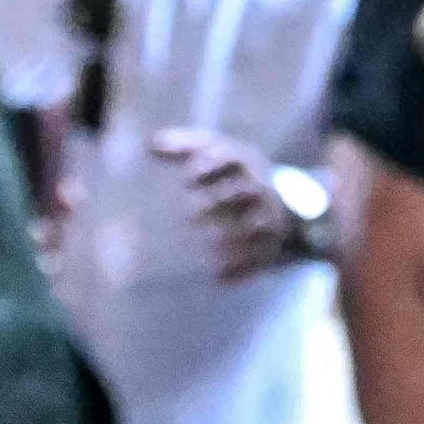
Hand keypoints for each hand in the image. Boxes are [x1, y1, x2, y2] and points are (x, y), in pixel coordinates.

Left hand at [150, 131, 302, 278]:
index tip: (186, 177)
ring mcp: (269, 215)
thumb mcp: (211, 151)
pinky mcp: (272, 243)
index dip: (210, 165)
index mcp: (245, 160)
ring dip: (236, 236)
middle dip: (220, 201)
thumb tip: (149, 145)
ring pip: (258, 225)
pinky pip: (262, 257)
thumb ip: (182, 145)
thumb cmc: (229, 173)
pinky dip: (243, 268)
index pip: (230, 156)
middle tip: (190, 215)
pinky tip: (220, 278)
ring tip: (211, 246)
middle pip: (244, 191)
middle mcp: (260, 186)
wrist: (275, 201)